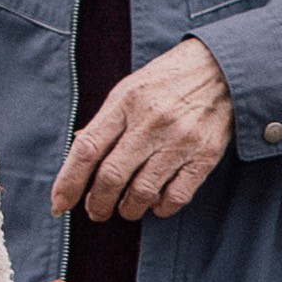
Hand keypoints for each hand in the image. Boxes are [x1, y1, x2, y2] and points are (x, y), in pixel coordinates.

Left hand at [52, 37, 234, 225]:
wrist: (221, 69)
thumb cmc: (168, 81)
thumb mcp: (129, 89)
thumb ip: (105, 122)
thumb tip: (79, 150)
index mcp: (126, 103)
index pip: (87, 149)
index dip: (69, 181)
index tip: (60, 203)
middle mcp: (151, 122)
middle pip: (112, 176)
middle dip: (97, 203)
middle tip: (95, 211)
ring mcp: (179, 141)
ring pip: (142, 192)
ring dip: (128, 209)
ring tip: (125, 209)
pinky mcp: (204, 156)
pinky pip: (176, 196)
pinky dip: (161, 208)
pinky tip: (156, 204)